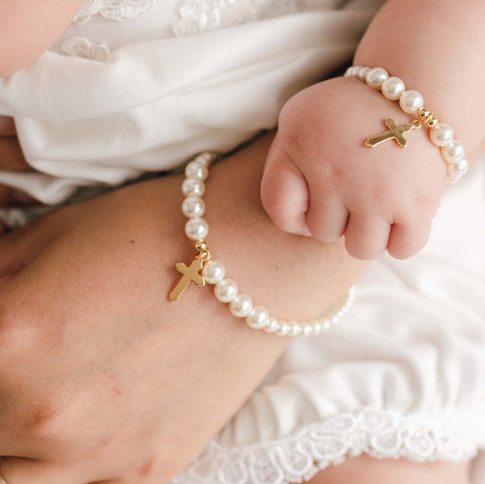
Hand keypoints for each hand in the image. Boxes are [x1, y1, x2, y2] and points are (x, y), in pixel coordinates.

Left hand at [0, 133, 363, 483]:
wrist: (254, 254)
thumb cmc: (160, 229)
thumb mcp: (55, 235)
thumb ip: (0, 277)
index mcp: (10, 341)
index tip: (8, 331)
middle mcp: (46, 414)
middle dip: (1, 386)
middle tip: (31, 358)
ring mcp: (100, 454)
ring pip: (16, 479)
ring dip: (18, 443)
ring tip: (49, 399)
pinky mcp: (150, 467)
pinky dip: (76, 460)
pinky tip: (97, 418)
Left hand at [260, 77, 446, 259]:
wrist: (414, 86)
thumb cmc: (349, 108)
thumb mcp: (297, 116)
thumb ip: (281, 162)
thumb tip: (296, 219)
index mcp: (301, 149)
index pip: (280, 212)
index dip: (296, 212)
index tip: (313, 196)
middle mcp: (335, 175)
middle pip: (322, 232)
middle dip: (335, 215)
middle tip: (352, 187)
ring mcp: (377, 194)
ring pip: (360, 248)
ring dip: (366, 231)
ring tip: (374, 203)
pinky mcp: (418, 204)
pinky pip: (402, 250)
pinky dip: (401, 239)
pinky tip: (399, 214)